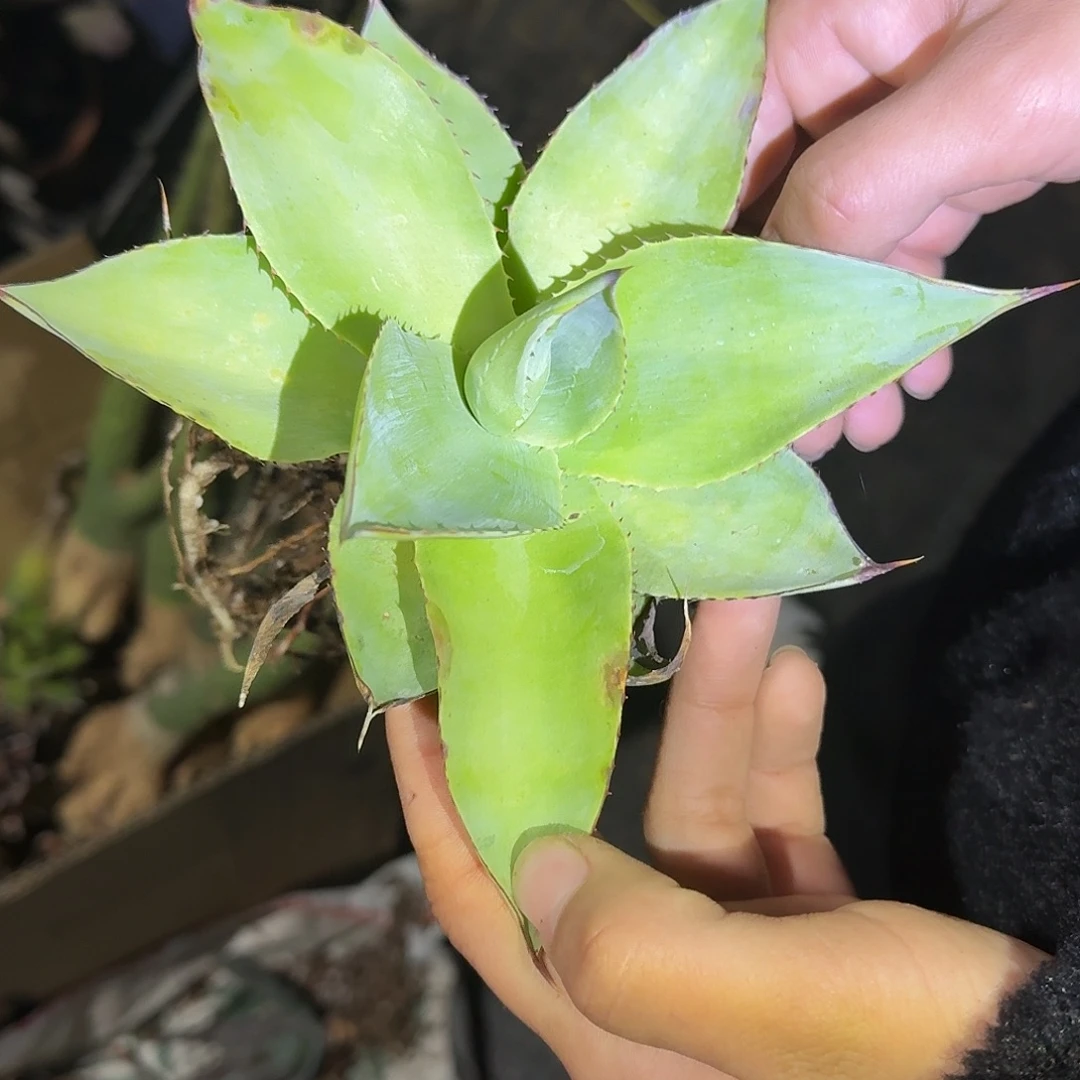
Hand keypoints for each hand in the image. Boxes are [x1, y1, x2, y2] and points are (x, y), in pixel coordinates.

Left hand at [388, 598, 1049, 1079]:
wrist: (1067, 1060)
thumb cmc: (916, 1051)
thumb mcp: (771, 1010)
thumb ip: (629, 946)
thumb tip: (534, 855)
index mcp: (617, 1026)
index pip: (488, 908)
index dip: (434, 806)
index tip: (408, 701)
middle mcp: (657, 991)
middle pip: (594, 836)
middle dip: (605, 720)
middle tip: (560, 618)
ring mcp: (733, 954)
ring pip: (699, 809)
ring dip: (725, 711)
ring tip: (748, 610)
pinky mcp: (802, 923)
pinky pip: (770, 819)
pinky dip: (780, 751)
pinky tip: (797, 675)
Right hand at [742, 0, 1079, 456]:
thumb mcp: (999, 102)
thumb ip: (864, 186)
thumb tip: (780, 281)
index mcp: (830, 23)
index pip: (736, 159)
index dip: (728, 268)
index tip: (732, 369)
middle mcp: (853, 63)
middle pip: (793, 212)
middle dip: (801, 322)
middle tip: (807, 425)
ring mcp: (914, 105)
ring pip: (854, 235)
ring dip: (860, 333)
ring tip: (864, 423)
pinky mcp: (972, 142)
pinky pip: (918, 232)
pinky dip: (916, 304)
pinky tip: (918, 368)